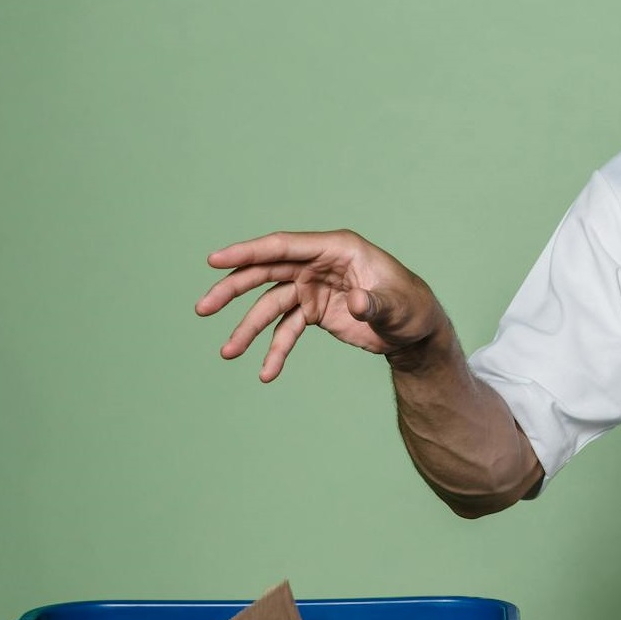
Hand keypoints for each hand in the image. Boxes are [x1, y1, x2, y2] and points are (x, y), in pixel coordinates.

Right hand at [195, 230, 443, 381]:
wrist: (417, 332)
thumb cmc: (414, 308)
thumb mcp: (399, 306)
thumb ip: (377, 304)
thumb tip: (359, 303)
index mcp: (338, 249)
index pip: (285, 246)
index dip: (249, 251)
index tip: (215, 260)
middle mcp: (320, 264)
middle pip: (267, 272)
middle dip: (233, 288)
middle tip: (203, 307)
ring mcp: (314, 287)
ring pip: (270, 304)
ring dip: (248, 328)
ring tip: (228, 353)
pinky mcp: (314, 311)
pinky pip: (286, 330)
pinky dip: (275, 350)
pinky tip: (266, 373)